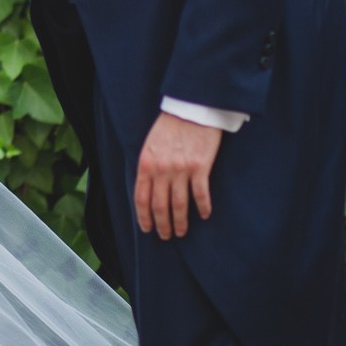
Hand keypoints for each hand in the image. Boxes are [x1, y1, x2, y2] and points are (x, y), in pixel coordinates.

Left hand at [134, 111, 223, 240]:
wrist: (190, 109)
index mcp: (146, 163)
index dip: (144, 216)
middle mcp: (161, 169)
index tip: (147, 229)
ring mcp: (181, 169)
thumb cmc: (169, 126)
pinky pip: (201, 194)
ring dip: (179, 222)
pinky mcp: (200, 167)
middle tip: (165, 236)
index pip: (141, 197)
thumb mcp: (150, 144)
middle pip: (160, 205)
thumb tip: (147, 188)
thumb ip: (147, 166)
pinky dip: (203, 207)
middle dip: (161, 224)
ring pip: (179, 204)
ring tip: (181, 232)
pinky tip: (204, 215)